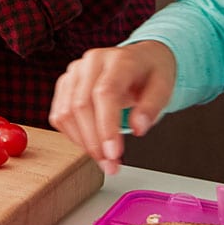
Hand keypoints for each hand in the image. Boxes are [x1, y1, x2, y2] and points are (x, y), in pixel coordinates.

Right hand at [48, 41, 177, 175]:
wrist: (140, 60)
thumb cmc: (150, 74)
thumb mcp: (164, 88)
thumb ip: (152, 107)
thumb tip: (138, 128)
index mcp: (118, 60)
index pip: (105, 93)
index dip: (106, 126)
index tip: (113, 153)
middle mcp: (91, 62)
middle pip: (81, 105)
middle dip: (94, 141)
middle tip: (110, 164)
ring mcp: (74, 72)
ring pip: (66, 112)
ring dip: (82, 142)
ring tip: (102, 159)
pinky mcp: (65, 84)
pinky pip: (59, 115)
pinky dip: (72, 135)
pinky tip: (90, 143)